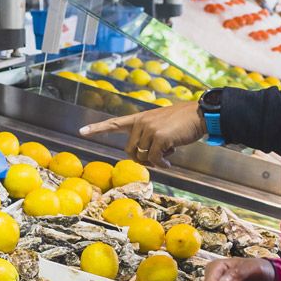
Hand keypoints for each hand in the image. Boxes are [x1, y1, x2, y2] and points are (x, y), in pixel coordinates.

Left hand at [78, 102, 205, 166]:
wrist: (199, 115)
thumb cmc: (182, 122)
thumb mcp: (161, 125)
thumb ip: (149, 137)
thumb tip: (144, 158)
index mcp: (140, 119)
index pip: (114, 123)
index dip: (98, 128)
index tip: (82, 132)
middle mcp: (141, 123)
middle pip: (130, 151)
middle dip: (142, 159)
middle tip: (159, 159)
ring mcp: (149, 129)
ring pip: (142, 157)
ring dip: (155, 162)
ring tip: (168, 155)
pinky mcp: (159, 137)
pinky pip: (154, 159)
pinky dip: (161, 164)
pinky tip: (170, 161)